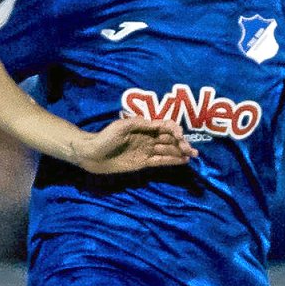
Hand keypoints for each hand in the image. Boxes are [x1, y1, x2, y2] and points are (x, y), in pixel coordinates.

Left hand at [70, 117, 194, 173]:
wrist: (92, 154)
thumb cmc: (105, 137)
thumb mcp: (121, 127)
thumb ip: (140, 124)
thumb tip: (157, 123)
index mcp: (144, 127)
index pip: (164, 127)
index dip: (174, 130)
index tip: (179, 136)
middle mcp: (148, 138)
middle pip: (169, 139)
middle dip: (181, 143)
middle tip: (190, 150)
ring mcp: (146, 151)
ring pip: (168, 150)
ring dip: (180, 152)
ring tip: (192, 155)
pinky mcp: (143, 162)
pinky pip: (161, 160)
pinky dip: (172, 160)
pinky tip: (182, 161)